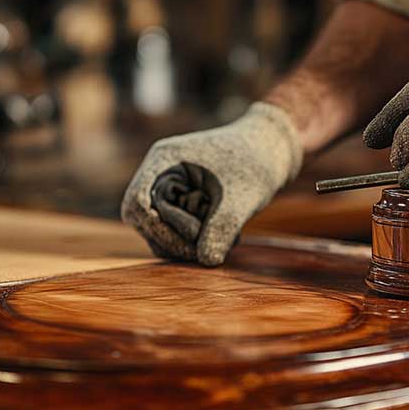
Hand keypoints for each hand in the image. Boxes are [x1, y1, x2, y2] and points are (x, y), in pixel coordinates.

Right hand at [121, 103, 302, 265]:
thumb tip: (205, 261)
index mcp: (165, 160)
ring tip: (227, 240)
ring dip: (188, 245)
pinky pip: (177, 233)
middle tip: (211, 250)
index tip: (191, 239)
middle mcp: (160, 175)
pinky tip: (228, 238)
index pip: (136, 202)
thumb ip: (223, 226)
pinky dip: (198, 242)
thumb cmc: (256, 161)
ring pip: (160, 233)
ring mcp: (169, 191)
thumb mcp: (242, 195)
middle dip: (175, 241)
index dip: (156, 228)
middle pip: (145, 222)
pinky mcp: (182, 204)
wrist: (272, 148)